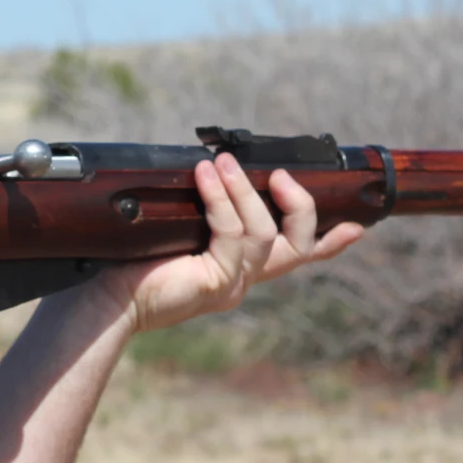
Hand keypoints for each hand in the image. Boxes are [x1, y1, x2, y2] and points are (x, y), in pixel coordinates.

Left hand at [95, 154, 364, 333]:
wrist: (103, 299)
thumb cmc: (128, 264)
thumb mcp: (177, 230)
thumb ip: (204, 211)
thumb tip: (213, 167)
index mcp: (238, 271)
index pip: (294, 257)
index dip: (330, 244)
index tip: (358, 227)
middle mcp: (242, 282)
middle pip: (298, 246)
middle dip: (298, 205)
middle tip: (281, 175)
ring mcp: (232, 285)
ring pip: (264, 231)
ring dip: (245, 191)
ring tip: (221, 164)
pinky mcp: (216, 283)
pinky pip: (233, 234)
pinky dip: (221, 200)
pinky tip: (203, 177)